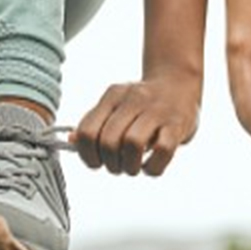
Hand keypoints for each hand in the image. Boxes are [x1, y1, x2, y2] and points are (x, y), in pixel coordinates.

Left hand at [74, 72, 201, 176]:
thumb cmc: (142, 103)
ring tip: (133, 167)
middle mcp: (133, 99)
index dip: (87, 155)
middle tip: (117, 166)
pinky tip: (151, 165)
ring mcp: (157, 111)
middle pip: (109, 140)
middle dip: (110, 163)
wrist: (179, 82)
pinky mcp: (177, 124)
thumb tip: (71, 141)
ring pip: (132, 143)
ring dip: (129, 166)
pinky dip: (152, 167)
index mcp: (113, 95)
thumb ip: (94, 122)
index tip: (96, 162)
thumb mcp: (115, 105)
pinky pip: (162, 150)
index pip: (87, 131)